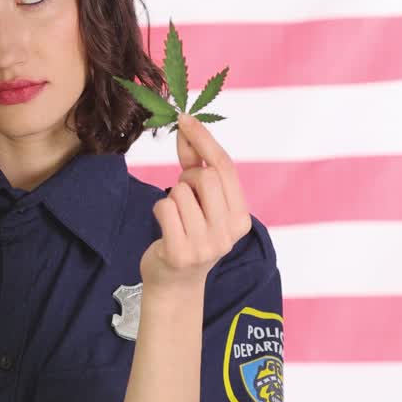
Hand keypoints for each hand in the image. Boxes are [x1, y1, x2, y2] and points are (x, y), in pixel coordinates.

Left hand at [139, 113, 252, 295]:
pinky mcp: (181, 252)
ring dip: (171, 198)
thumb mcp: (202, 204)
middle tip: (182, 196)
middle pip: (204, 177)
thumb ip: (198, 167)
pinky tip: (165, 227)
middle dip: (186, 178)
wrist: (174, 283)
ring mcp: (206, 245)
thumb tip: (188, 127)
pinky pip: (165, 208)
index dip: (204, 140)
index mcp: (241, 218)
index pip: (225, 169)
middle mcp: (229, 233)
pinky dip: (159, 210)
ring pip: (180, 192)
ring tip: (176, 218)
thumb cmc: (187, 235)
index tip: (185, 118)